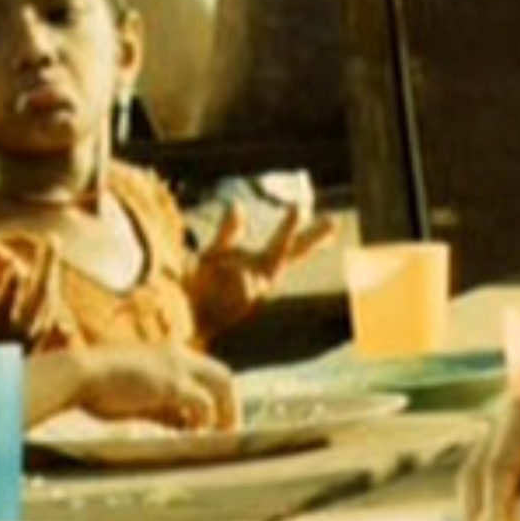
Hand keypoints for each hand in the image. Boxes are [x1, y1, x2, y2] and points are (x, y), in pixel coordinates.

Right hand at [67, 344, 242, 431]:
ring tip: (219, 439)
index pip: (208, 373)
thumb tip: (186, 426)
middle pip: (223, 376)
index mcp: (169, 355)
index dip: (217, 398)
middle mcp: (178, 355)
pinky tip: (196, 437)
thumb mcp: (138, 398)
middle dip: (230, 406)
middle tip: (228, 434)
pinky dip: (206, 421)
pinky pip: (204, 403)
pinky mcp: (172, 384)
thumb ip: (164, 409)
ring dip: (224, 413)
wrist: (79, 375)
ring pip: (222, 384)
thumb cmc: (99, 388)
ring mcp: (177, 367)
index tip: (216, 423)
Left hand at [193, 205, 338, 332]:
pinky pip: (244, 277)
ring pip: (273, 262)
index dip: (307, 231)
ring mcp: (253, 288)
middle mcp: (262, 277)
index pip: (289, 245)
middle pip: (290, 253)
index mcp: (260, 264)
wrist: (187, 315)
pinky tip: (231, 270)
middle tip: (332, 221)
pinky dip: (237, 272)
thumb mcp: (216, 253)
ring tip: (296, 214)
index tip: (328, 219)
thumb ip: (228, 231)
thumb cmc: (205, 286)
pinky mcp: (239, 299)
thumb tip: (237, 204)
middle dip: (310, 238)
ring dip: (284, 239)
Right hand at [459, 384, 519, 520]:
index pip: (496, 469)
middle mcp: (504, 419)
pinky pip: (496, 479)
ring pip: (479, 477)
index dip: (493, 509)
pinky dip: (499, 503)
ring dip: (485, 510)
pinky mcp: (511, 447)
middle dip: (477, 512)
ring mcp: (504, 432)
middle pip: (475, 471)